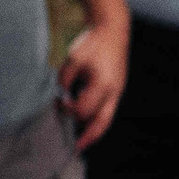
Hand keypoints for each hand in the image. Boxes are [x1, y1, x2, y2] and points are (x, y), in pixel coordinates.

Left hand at [57, 19, 129, 147]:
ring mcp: (118, 91)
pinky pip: (108, 109)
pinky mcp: (117, 88)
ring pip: (107, 118)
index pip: (83, 110)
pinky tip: (87, 122)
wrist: (113, 30)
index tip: (60, 102)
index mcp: (102, 85)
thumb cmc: (92, 43)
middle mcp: (113, 92)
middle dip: (88, 137)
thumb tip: (60, 95)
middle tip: (75, 148)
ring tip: (82, 141)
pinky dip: (98, 119)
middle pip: (102, 123)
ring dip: (93, 130)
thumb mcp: (73, 60)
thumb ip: (64, 79)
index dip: (69, 110)